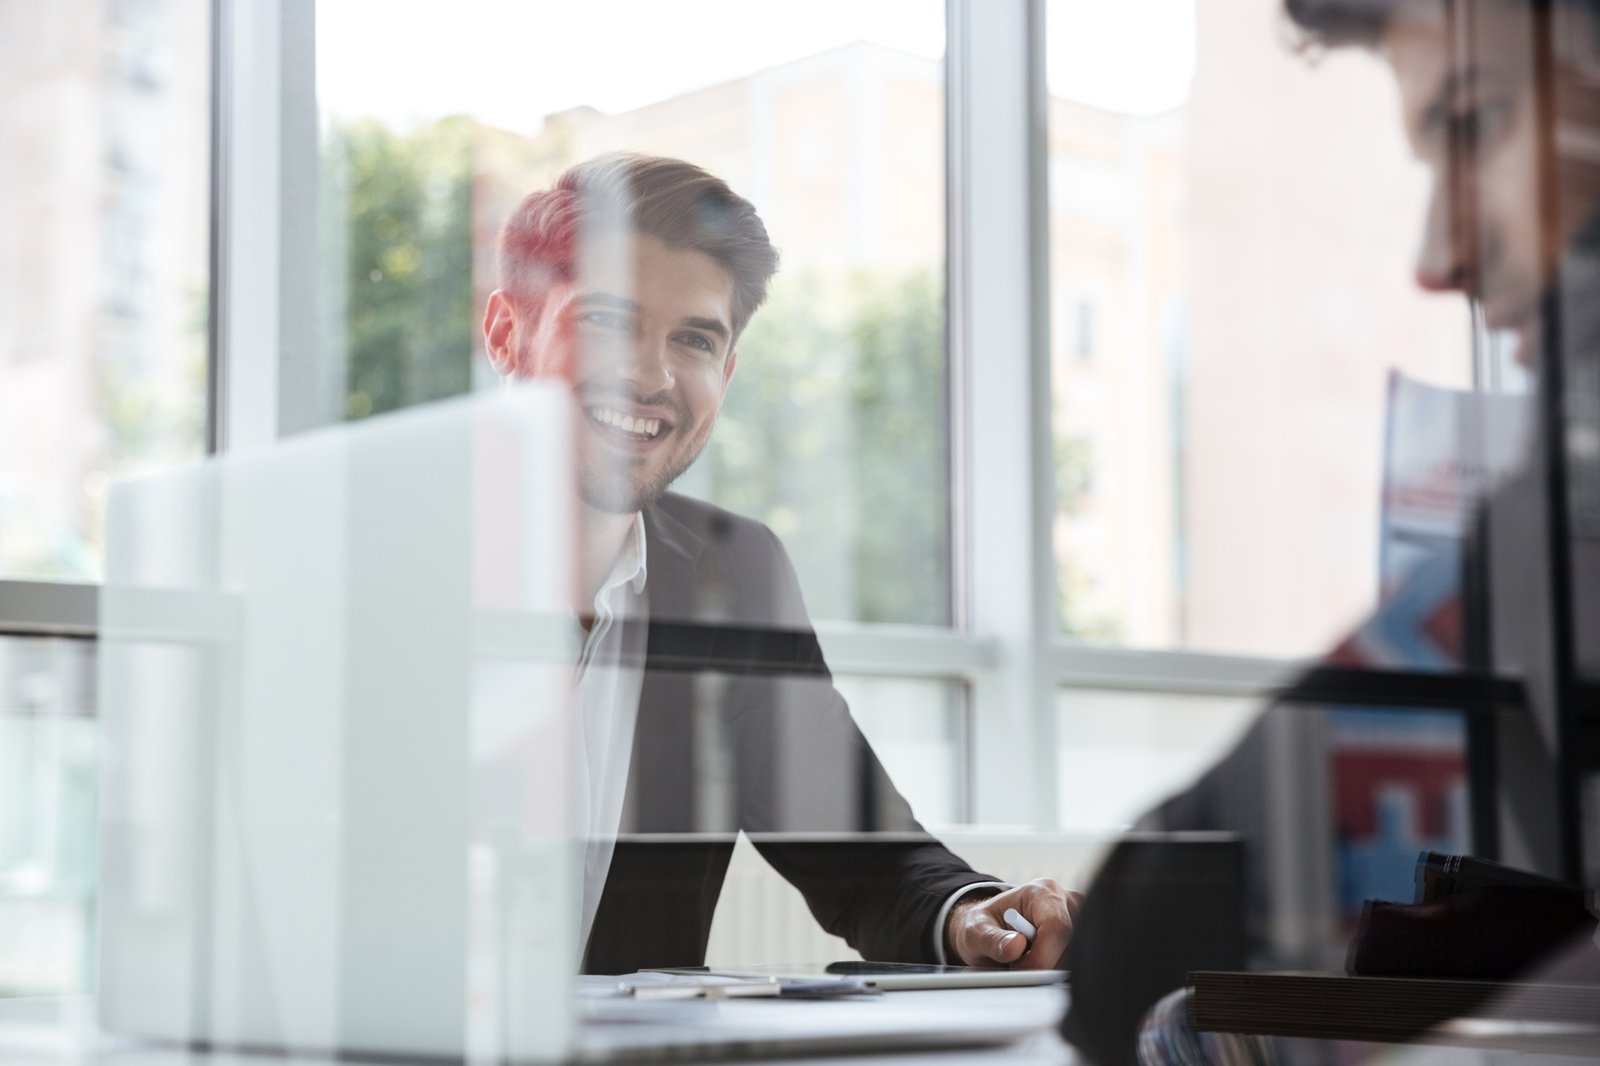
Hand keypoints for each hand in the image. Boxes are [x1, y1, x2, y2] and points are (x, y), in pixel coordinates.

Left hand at [945, 879, 1081, 969]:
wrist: (990, 929)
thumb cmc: (985, 926)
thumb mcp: (976, 931)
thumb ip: (992, 939)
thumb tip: (1015, 946)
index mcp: (1042, 892)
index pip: (1057, 928)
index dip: (1040, 957)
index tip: (1018, 969)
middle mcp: (1067, 901)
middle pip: (1072, 946)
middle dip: (1045, 965)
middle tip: (1018, 964)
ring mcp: (1080, 920)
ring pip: (1076, 959)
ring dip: (1050, 969)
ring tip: (1027, 959)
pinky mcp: (1084, 939)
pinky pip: (1077, 964)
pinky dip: (1057, 971)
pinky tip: (1042, 963)